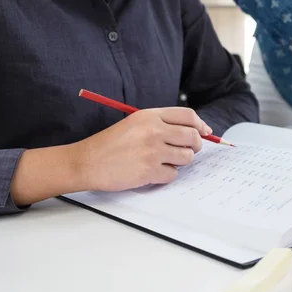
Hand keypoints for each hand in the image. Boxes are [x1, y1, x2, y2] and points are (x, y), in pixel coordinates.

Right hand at [76, 107, 211, 191]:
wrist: (86, 162)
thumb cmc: (110, 144)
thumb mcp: (135, 123)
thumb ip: (161, 124)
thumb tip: (194, 131)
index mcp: (150, 116)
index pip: (188, 116)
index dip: (200, 125)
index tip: (205, 132)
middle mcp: (153, 131)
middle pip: (193, 137)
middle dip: (195, 145)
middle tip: (187, 150)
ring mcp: (152, 151)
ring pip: (187, 157)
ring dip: (180, 161)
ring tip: (163, 161)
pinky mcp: (149, 170)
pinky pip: (173, 174)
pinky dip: (166, 176)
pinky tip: (151, 172)